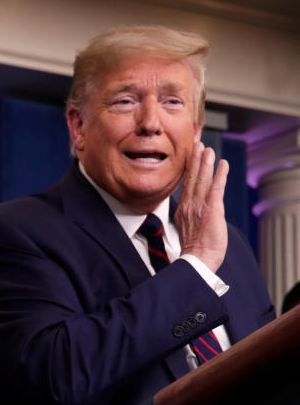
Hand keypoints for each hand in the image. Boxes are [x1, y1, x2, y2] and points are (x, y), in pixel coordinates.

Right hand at [175, 142, 227, 271]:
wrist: (196, 260)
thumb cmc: (195, 250)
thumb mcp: (188, 230)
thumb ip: (190, 217)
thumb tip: (191, 213)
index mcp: (183, 209)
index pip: (186, 184)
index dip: (188, 169)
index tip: (189, 156)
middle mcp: (189, 205)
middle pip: (191, 178)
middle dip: (195, 159)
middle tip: (197, 144)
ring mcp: (199, 206)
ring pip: (201, 179)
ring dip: (205, 162)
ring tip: (207, 149)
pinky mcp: (211, 209)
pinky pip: (215, 188)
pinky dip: (219, 175)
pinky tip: (222, 164)